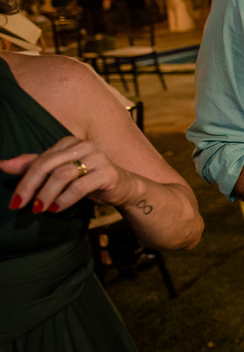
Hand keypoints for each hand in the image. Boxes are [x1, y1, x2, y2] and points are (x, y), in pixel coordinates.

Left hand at [1, 136, 135, 213]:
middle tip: (20, 206)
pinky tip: (57, 209)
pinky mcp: (108, 173)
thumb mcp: (60, 173)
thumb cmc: (89, 180)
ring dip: (47, 195)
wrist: (124, 188)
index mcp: (70, 142)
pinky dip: (64, 199)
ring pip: (62, 175)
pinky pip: (80, 187)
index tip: (15, 200)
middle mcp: (84, 146)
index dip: (25, 180)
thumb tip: (2, 164)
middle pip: (48, 165)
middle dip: (30, 187)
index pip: (41, 160)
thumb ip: (34, 166)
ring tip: (39, 209)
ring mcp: (98, 158)